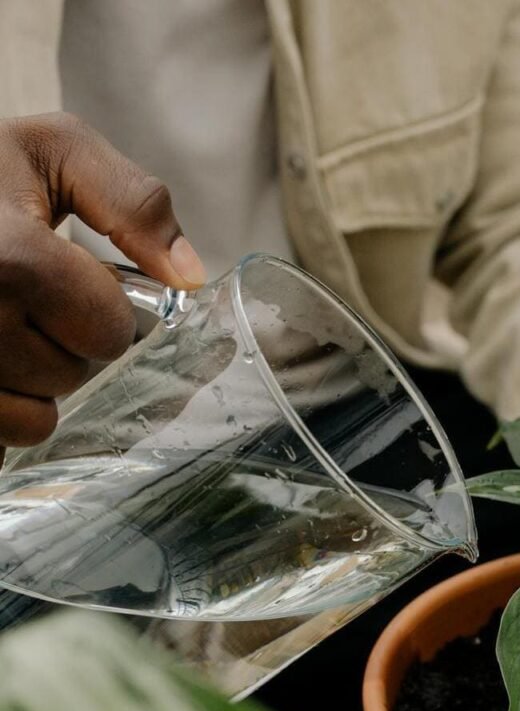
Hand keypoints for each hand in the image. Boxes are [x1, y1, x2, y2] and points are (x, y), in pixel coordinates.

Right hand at [0, 112, 205, 464]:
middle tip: (24, 296)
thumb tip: (188, 276)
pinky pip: (0, 436)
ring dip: (33, 379)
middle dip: (66, 339)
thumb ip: (133, 204)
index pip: (108, 331)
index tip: (70, 278)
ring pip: (36, 417)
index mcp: (6, 255)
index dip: (103, 307)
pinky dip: (3, 410)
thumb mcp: (52, 152)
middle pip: (73, 374)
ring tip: (0, 322)